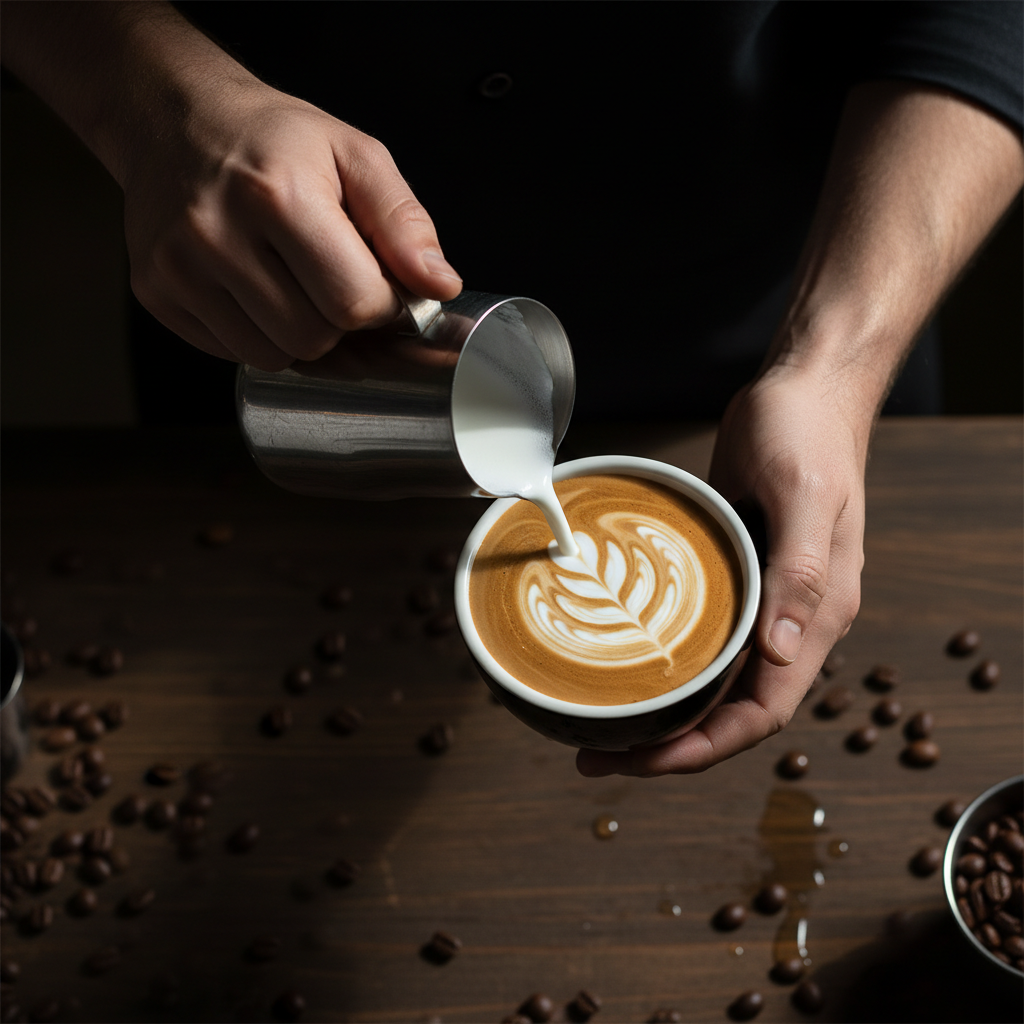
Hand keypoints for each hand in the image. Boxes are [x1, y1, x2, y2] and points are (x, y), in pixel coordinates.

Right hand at [124, 82, 462, 369]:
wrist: (177, 120)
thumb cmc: (274, 140)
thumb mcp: (356, 156)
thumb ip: (404, 224)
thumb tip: (439, 286)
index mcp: (278, 195)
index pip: (355, 303)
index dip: (382, 305)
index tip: (380, 285)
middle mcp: (217, 234)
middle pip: (314, 339)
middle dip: (341, 323)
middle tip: (335, 282)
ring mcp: (178, 269)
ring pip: (273, 358)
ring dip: (301, 337)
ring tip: (295, 285)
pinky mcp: (157, 293)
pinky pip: (233, 353)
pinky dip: (260, 335)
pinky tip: (258, 291)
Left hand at [576, 364, 866, 775]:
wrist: (804, 391)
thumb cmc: (808, 436)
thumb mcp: (805, 496)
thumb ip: (798, 574)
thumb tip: (780, 654)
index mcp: (816, 616)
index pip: (764, 712)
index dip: (708, 746)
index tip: (648, 759)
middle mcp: (787, 623)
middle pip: (729, 710)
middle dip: (669, 744)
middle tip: (597, 755)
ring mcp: (758, 602)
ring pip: (710, 680)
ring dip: (661, 710)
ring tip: (598, 727)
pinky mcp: (731, 576)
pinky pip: (698, 636)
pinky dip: (661, 660)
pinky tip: (618, 661)